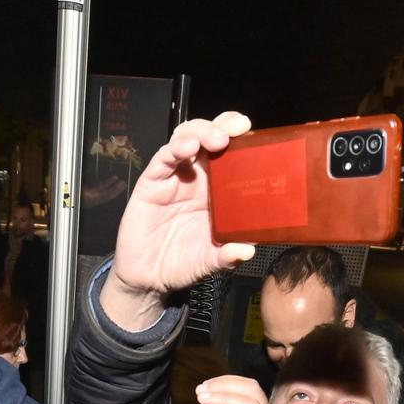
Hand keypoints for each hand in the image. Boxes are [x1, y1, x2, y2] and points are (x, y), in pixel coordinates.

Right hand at [101, 112, 256, 331]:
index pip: (231, 154)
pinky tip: (187, 148)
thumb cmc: (181, 263)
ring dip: (202, 131)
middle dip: (224, 125)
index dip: (242, 140)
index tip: (255, 134)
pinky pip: (164, 157)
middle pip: (210, 137)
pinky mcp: (152, 182)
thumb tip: (247, 250)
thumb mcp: (210, 261)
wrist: (148, 278)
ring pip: (187, 138)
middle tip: (237, 129)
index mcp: (217, 191)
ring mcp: (174, 177)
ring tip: (216, 139)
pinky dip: (176, 148)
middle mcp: (197, 178)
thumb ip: (227, 256)